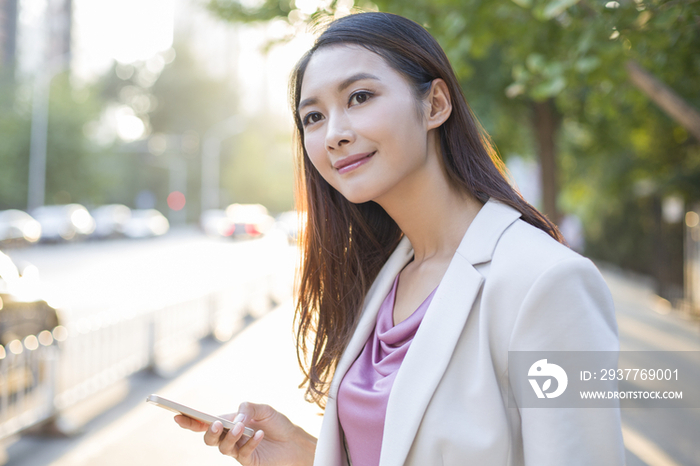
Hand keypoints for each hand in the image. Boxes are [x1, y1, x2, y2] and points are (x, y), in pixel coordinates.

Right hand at [174, 402, 315, 465]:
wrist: (296, 442)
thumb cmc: (277, 424)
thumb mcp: (263, 409)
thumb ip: (247, 408)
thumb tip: (236, 417)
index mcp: (229, 422)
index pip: (205, 422)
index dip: (190, 420)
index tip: (177, 415)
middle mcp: (230, 437)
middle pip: (208, 438)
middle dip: (208, 431)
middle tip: (217, 424)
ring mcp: (238, 450)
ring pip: (222, 447)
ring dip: (231, 435)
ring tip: (243, 427)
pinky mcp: (249, 461)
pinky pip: (242, 453)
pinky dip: (250, 442)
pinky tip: (259, 434)